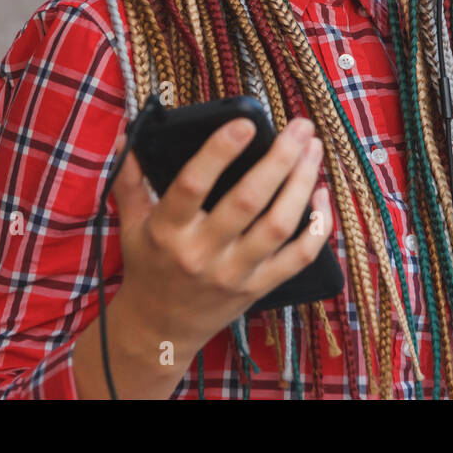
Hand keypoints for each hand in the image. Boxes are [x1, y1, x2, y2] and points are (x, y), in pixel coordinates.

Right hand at [106, 115, 333, 359]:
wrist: (160, 329)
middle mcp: (202, 252)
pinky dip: (317, 226)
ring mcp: (235, 272)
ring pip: (278, 225)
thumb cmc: (149, 265)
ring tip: (313, 149)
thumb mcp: (130, 222)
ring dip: (302, 183)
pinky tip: (322, 196)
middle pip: (248, 200)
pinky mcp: (259, 287)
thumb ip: (131, 177)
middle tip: (300, 126)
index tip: (246, 123)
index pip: (193, 185)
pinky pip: (299, 257)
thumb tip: (132, 134)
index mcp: (168, 230)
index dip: (220, 151)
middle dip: (280, 158)